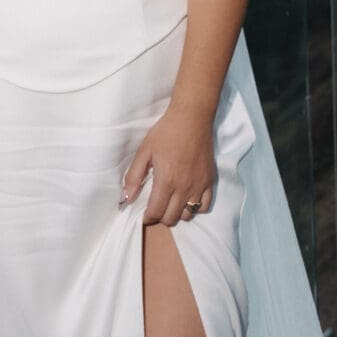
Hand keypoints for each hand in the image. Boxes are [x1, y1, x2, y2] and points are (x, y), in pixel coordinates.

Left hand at [120, 105, 215, 227]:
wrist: (191, 118)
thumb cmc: (165, 132)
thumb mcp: (144, 151)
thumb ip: (134, 176)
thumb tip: (127, 198)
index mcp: (166, 180)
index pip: (156, 212)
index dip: (147, 217)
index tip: (144, 214)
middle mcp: (184, 187)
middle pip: (171, 218)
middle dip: (160, 217)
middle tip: (156, 208)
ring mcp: (199, 185)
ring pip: (188, 215)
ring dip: (177, 214)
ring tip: (171, 203)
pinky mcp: (210, 180)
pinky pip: (204, 206)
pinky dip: (195, 208)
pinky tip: (187, 199)